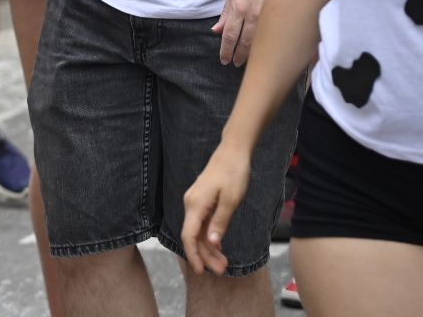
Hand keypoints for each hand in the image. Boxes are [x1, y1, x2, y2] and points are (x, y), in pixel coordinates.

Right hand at [180, 144, 251, 275]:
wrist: (233, 151)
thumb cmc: (234, 174)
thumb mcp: (231, 200)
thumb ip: (220, 222)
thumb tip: (212, 243)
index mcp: (195, 204)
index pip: (189, 235)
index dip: (193, 255)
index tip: (201, 271)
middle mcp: (191, 204)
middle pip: (194, 236)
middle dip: (206, 255)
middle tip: (222, 270)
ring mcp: (196, 201)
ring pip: (199, 230)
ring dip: (209, 248)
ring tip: (224, 262)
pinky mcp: (202, 199)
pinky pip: (203, 222)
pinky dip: (210, 236)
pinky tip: (220, 245)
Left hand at [213, 0, 277, 65]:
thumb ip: (226, 13)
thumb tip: (217, 30)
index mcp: (239, 7)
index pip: (230, 36)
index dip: (226, 50)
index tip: (225, 59)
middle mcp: (254, 13)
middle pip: (245, 43)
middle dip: (238, 56)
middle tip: (235, 64)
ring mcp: (271, 14)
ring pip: (261, 42)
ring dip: (253, 54)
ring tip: (249, 61)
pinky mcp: (284, 13)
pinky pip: (275, 35)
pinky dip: (269, 45)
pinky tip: (267, 51)